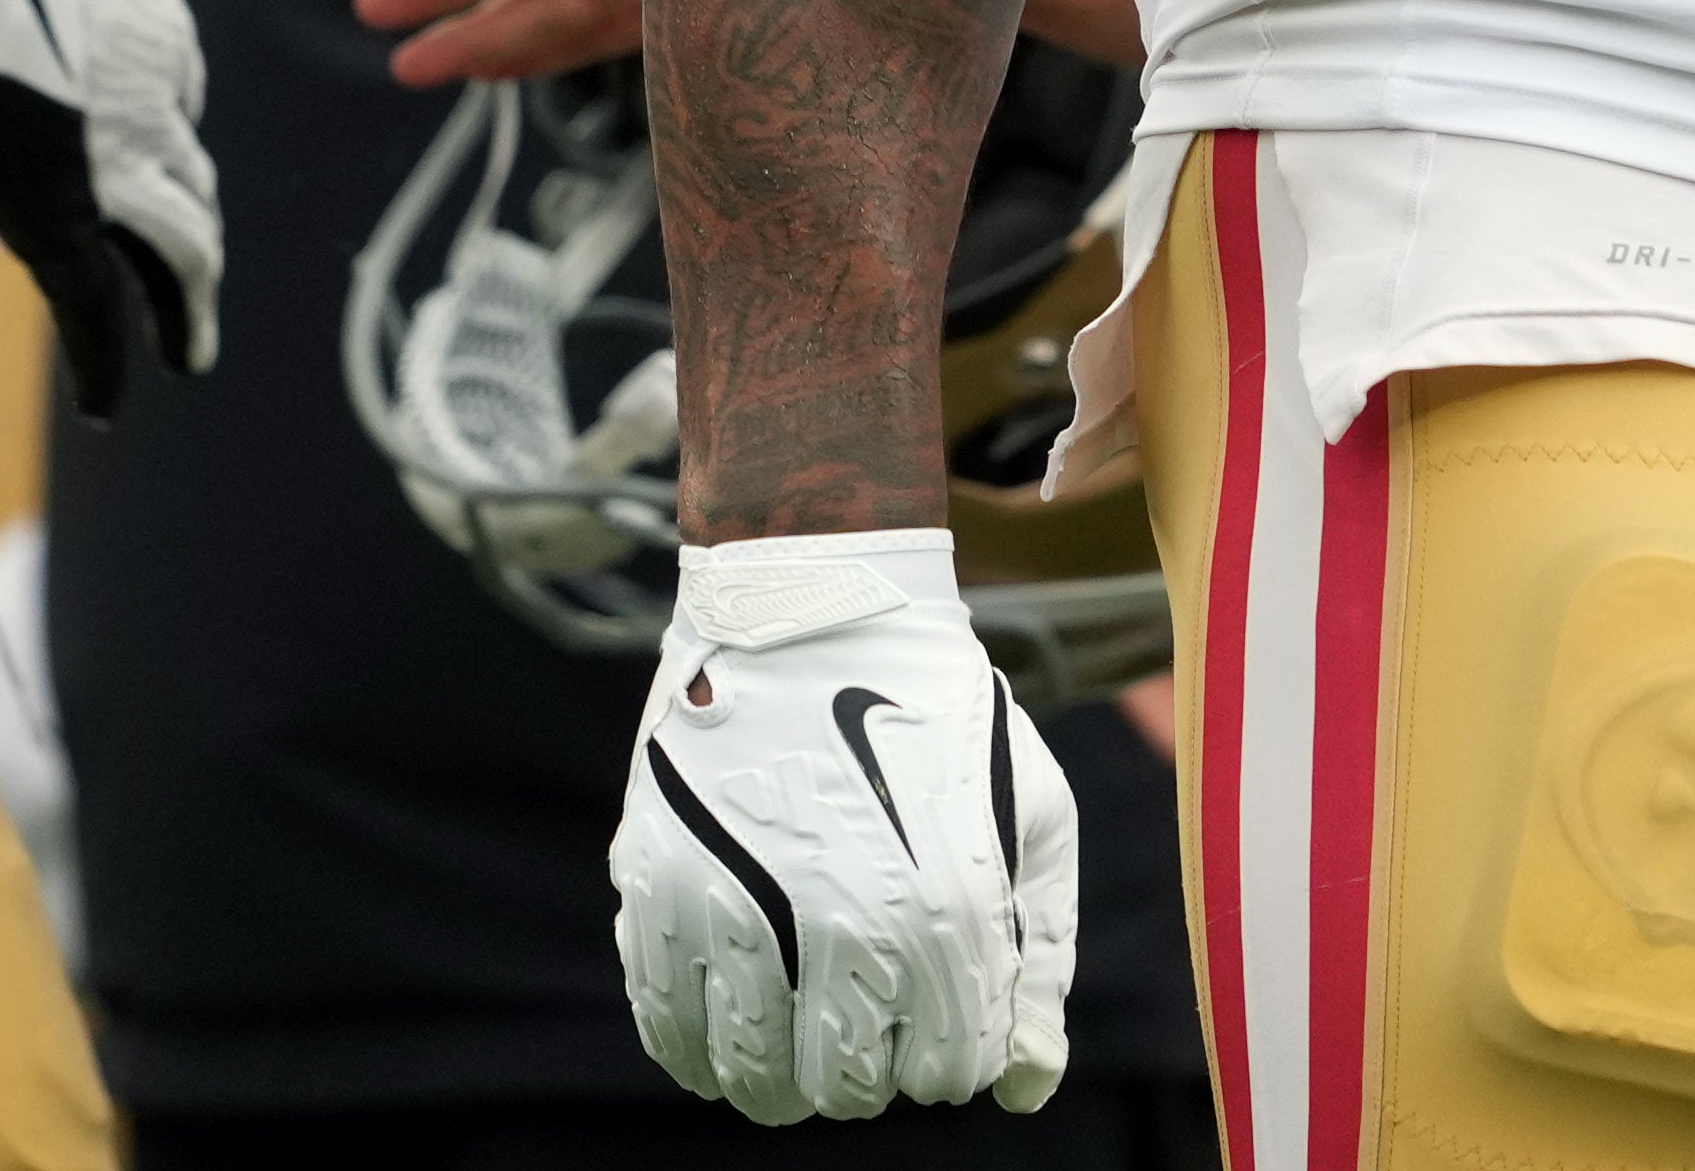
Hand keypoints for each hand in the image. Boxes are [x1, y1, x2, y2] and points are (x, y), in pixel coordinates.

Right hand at [0, 0, 219, 414]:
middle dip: (196, 246)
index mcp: (158, 26)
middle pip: (192, 186)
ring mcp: (124, 154)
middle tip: (200, 296)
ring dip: (185, 311)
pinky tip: (117, 401)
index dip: (157, 141)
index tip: (144, 172)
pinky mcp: (67, 207)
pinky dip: (114, 356)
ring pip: (177, 252)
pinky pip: (99, 304)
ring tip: (189, 354)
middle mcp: (163, 95)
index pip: (172, 103)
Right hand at [615, 529, 1079, 1120]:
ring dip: (791, 1074)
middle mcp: (837, 924)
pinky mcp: (656, 895)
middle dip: (877, 1064)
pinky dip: (705, 1054)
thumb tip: (1028, 1088)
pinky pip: (670, 1038)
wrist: (812, 605)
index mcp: (945, 906)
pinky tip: (739, 1020)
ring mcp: (738, 912)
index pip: (953, 1069)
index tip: (950, 1005)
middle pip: (853, 1090)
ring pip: (758, 1085)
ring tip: (811, 1013)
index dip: (960, 1051)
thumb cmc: (938, 714)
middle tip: (878, 1005)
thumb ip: (1038, 959)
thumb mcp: (1031, 813)